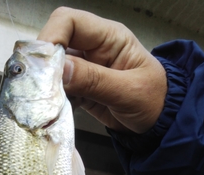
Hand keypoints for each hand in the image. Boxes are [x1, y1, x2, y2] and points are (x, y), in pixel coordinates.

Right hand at [37, 7, 166, 133]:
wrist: (160, 124)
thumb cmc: (154, 101)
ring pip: (54, 68)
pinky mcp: (81, 88)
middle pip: (56, 43)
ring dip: (49, 85)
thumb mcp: (128, 91)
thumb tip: (60, 70)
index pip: (69, 21)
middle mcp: (93, 48)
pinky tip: (60, 111)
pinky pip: (59, 88)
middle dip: (46, 64)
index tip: (43, 64)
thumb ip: (95, 80)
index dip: (52, 37)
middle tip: (43, 88)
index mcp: (109, 37)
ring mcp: (86, 69)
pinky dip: (55, 99)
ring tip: (51, 103)